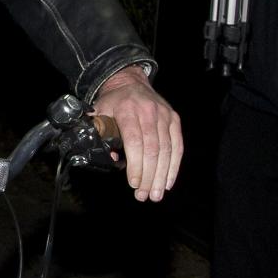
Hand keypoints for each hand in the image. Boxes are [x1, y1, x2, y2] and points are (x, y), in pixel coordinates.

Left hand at [91, 66, 182, 202]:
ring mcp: (164, 115)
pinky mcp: (174, 119)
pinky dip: (174, 166)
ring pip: (166, 149)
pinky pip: (177, 146)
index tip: (133, 183)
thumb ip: (101, 135)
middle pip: (152, 149)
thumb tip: (112, 159)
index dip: (135, 164)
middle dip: (148, 176)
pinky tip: (167, 182)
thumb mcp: (99, 114)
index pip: (134, 141)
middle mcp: (149, 112)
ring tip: (155, 194)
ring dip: (161, 175)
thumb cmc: (113, 102)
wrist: (130, 81)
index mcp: (127, 110)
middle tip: (143, 196)